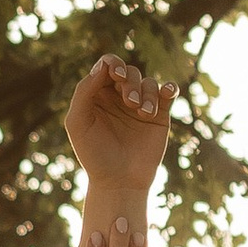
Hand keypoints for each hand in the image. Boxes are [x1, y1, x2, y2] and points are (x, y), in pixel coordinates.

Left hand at [63, 53, 174, 197]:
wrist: (118, 181)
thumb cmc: (93, 154)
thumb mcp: (78, 122)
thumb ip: (84, 92)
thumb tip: (102, 66)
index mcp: (98, 94)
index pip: (107, 67)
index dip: (112, 65)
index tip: (116, 76)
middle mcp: (119, 96)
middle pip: (129, 72)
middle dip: (130, 83)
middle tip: (129, 103)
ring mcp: (140, 104)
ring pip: (148, 82)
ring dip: (146, 93)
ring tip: (143, 113)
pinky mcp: (159, 115)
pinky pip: (167, 93)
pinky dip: (169, 88)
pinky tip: (168, 91)